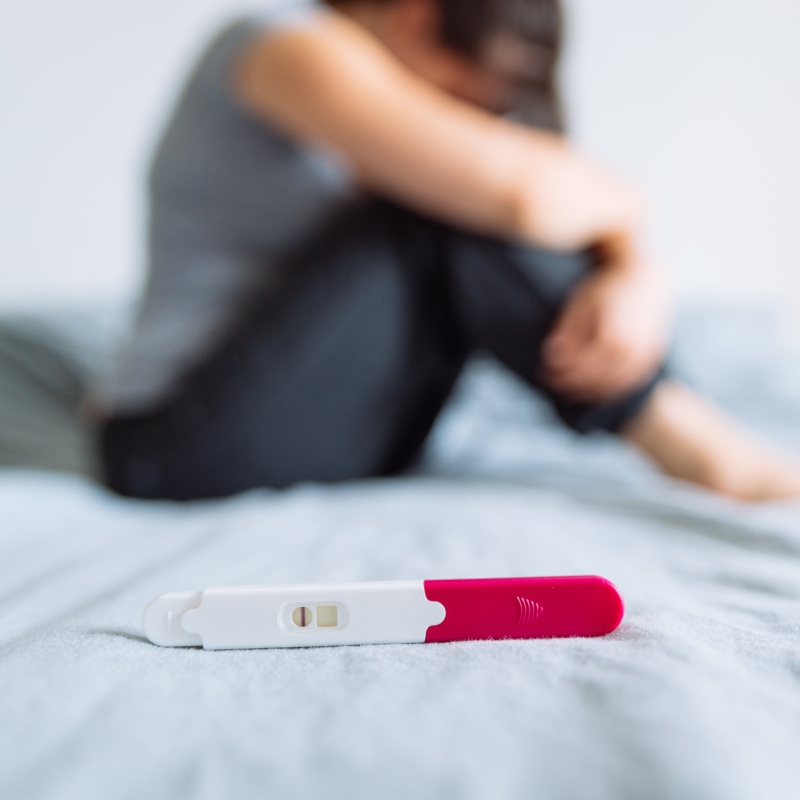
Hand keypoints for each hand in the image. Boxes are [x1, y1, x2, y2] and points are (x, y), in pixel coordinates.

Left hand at [541, 252, 670, 401]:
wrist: (644, 279)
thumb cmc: (606, 289)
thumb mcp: (580, 304)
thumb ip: (566, 333)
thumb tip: (551, 358)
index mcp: (612, 335)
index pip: (579, 366)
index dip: (559, 373)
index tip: (543, 373)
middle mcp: (632, 349)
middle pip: (593, 379)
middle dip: (568, 384)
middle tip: (549, 382)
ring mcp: (644, 357)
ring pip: (610, 386)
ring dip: (585, 392)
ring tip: (565, 390)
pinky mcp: (650, 360)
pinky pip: (626, 384)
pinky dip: (606, 391)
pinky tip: (589, 390)